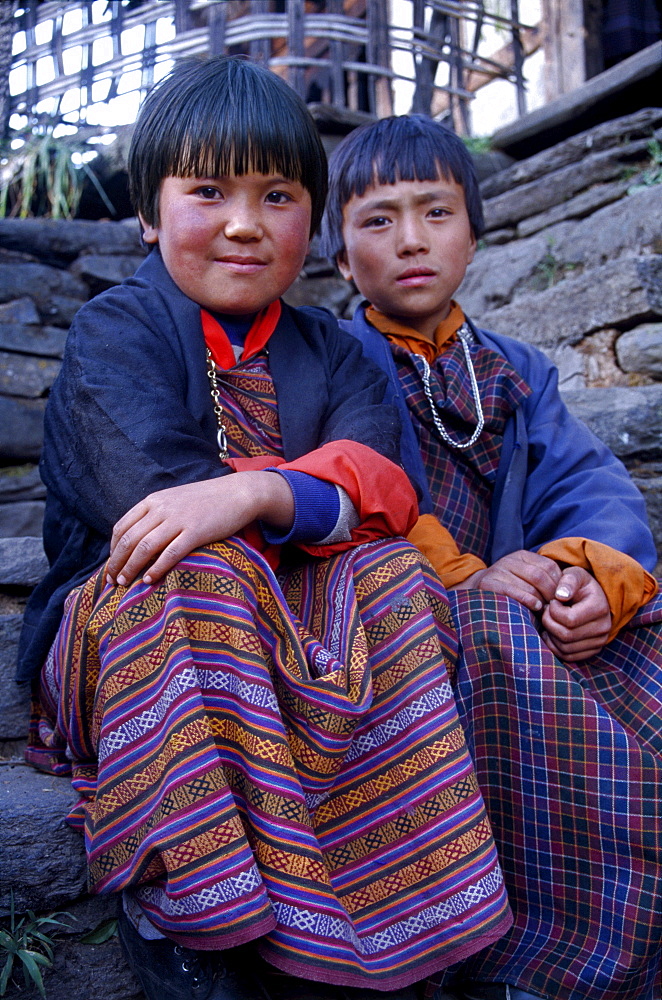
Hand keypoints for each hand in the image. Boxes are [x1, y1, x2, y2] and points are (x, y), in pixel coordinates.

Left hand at [106, 471, 293, 586]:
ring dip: (131, 568)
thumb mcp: (175, 500)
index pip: (122, 526)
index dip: (112, 548)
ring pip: (145, 547)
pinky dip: (156, 569)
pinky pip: (170, 554)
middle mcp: (162, 509)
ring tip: (125, 583)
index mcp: (154, 500)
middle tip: (112, 580)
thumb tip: (138, 537)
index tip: (111, 565)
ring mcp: (179, 520)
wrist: (238, 493)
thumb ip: (156, 513)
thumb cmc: (207, 500)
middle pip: (129, 539)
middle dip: (116, 562)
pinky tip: (149, 580)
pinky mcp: (196, 532)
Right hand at [454, 550, 561, 612]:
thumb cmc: (509, 590)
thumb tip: (566, 591)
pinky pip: (514, 592)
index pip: (549, 566)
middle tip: (556, 607)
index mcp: (522, 556)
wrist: (476, 593)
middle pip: (540, 576)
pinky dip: (527, 601)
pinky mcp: (489, 584)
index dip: (559, 583)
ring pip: (529, 584)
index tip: (562, 598)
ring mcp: (498, 571)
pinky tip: (534, 608)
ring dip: (541, 600)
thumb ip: (543, 579)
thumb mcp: (525, 578)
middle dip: (551, 593)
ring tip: (546, 610)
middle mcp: (510, 560)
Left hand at [541, 567, 611, 661]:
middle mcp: (603, 627)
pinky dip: (554, 646)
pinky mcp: (592, 650)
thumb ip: (568, 581)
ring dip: (550, 635)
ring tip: (549, 620)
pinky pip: (568, 656)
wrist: (593, 597)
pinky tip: (550, 632)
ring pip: (565, 648)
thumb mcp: (575, 575)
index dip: (553, 611)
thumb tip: (560, 595)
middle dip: (549, 623)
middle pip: (566, 636)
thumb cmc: (580, 585)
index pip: (570, 619)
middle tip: (546, 611)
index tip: (552, 601)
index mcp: (599, 608)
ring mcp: (599, 641)